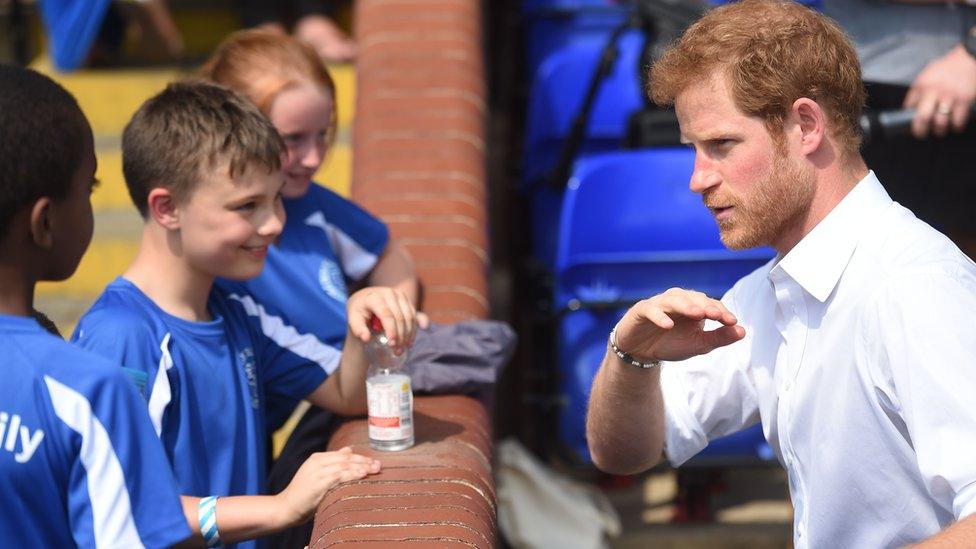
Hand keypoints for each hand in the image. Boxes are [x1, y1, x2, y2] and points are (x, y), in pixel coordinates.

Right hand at [276, 447, 379, 526]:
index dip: (360, 457)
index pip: (344, 454)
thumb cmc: (304, 493)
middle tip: (378, 466)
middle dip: (363, 461)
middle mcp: (317, 462)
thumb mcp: (317, 473)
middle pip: (345, 459)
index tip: (374, 461)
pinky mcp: (316, 484)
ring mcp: (316, 472)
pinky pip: (337, 477)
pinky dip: (350, 475)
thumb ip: (333, 461)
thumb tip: (349, 449)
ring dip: (360, 468)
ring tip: (373, 470)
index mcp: (317, 458)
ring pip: (343, 466)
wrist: (285, 507)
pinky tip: (361, 476)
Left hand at [347, 287, 418, 347]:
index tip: (392, 344)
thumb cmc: (359, 310)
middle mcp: (389, 293)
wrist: (366, 298)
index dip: (391, 330)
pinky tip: (410, 341)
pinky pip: (414, 315)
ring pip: (409, 317)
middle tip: (397, 350)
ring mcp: (400, 295)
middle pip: (400, 317)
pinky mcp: (406, 299)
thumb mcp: (354, 318)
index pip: (386, 314)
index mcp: (375, 297)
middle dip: (401, 335)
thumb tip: (366, 338)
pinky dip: (413, 329)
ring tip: (403, 348)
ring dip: (409, 334)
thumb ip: (358, 328)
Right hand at [613, 288, 744, 362]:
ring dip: (685, 306)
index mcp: (693, 306)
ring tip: (697, 315)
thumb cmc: (670, 343)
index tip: (731, 322)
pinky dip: (659, 316)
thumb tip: (743, 331)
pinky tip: (668, 325)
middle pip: (693, 297)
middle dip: (706, 306)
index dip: (721, 311)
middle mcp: (677, 300)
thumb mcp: (698, 344)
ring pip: (673, 299)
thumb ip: (719, 337)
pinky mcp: (641, 310)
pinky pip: (651, 309)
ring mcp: (658, 304)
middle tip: (716, 315)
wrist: (640, 351)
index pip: (710, 304)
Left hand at [904, 45, 975, 138]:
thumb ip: (919, 90)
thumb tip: (911, 108)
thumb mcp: (927, 74)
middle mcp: (934, 92)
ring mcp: (949, 96)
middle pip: (923, 117)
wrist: (969, 57)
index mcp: (922, 85)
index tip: (910, 124)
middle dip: (920, 130)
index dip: (908, 117)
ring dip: (939, 130)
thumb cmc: (947, 67)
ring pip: (940, 122)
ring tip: (940, 131)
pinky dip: (957, 126)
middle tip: (921, 134)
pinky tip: (956, 126)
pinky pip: (958, 120)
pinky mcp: (964, 100)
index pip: (909, 106)